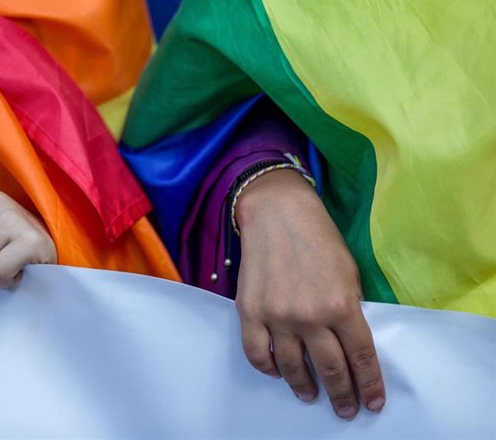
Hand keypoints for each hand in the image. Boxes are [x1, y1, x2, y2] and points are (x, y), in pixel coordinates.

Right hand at [235, 169, 384, 418]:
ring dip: (305, 387)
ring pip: (292, 368)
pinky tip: (278, 371)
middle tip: (345, 408)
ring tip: (310, 394)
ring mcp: (276, 316)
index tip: (373, 402)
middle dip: (342, 395)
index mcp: (342, 305)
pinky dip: (268, 369)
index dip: (370, 384)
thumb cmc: (318, 238)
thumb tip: (347, 342)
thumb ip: (349, 309)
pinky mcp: (249, 312)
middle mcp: (309, 316)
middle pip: (330, 370)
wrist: (277, 213)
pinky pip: (257, 354)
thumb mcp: (349, 272)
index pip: (361, 357)